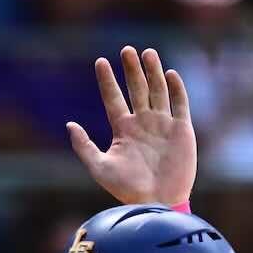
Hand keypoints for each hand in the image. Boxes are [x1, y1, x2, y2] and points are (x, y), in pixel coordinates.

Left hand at [68, 46, 196, 209]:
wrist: (156, 202)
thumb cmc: (127, 189)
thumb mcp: (100, 167)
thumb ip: (84, 146)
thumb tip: (69, 124)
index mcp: (123, 130)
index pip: (113, 98)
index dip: (107, 81)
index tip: (100, 62)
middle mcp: (143, 123)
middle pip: (137, 89)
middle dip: (131, 70)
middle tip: (126, 50)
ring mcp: (163, 125)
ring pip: (157, 91)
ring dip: (153, 72)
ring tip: (146, 53)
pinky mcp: (182, 130)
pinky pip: (179, 104)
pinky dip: (176, 89)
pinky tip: (170, 73)